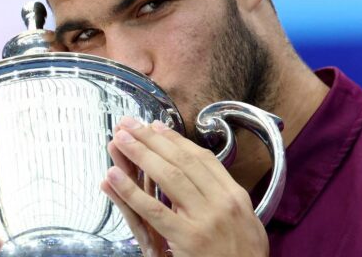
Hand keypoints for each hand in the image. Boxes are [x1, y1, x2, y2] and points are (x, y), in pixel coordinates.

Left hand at [100, 117, 268, 256]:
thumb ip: (224, 198)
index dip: (175, 140)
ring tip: (119, 139)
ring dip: (140, 154)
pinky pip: (154, 210)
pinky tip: (114, 176)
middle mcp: (222, 202)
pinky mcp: (189, 239)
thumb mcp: (247, 223)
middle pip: (182, 161)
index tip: (155, 127)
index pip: (201, 159)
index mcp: (235, 196)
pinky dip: (132, 190)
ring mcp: (206, 220)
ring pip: (168, 177)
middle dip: (152, 140)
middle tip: (129, 124)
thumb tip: (202, 176)